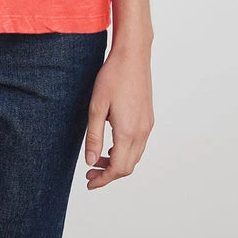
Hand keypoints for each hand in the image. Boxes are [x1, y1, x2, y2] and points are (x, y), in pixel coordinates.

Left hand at [84, 43, 153, 188]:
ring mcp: (147, 125)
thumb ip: (94, 137)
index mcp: (128, 131)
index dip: (103, 179)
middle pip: (128, 167)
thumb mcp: (96, 106)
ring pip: (135, 156)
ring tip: (98, 158)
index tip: (89, 182)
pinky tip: (112, 143)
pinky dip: (125, 151)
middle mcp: (142, 132)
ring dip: (117, 162)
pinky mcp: (148, 118)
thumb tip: (91, 162)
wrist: (133, 55)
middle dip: (109, 173)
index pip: (118, 168)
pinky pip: (139, 144)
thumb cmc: (113, 77)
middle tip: (90, 172)